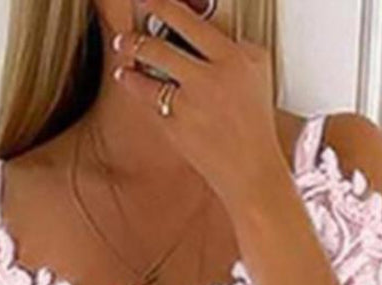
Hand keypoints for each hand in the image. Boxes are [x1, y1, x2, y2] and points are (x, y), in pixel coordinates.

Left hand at [111, 0, 286, 207]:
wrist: (251, 170)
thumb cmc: (256, 124)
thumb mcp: (258, 73)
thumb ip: (235, 47)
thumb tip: (208, 30)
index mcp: (233, 59)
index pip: (189, 21)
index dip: (162, 5)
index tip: (148, 0)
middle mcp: (210, 78)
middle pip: (160, 45)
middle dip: (136, 36)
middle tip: (126, 32)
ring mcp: (190, 104)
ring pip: (149, 71)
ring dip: (130, 57)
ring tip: (123, 52)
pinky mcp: (176, 127)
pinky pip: (148, 99)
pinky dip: (135, 85)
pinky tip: (129, 79)